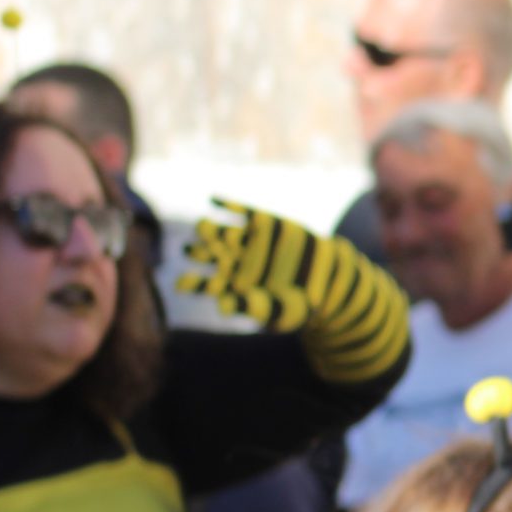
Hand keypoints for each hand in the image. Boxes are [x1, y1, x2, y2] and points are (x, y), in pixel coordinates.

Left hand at [177, 197, 327, 330]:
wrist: (329, 281)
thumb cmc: (298, 305)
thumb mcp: (277, 311)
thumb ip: (250, 307)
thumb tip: (221, 307)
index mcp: (229, 285)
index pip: (203, 283)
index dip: (192, 283)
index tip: (182, 283)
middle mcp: (232, 261)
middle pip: (207, 254)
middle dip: (198, 252)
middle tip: (190, 251)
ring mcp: (247, 241)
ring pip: (220, 233)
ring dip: (209, 230)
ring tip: (204, 227)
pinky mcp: (263, 223)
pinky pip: (242, 212)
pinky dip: (228, 205)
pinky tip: (214, 200)